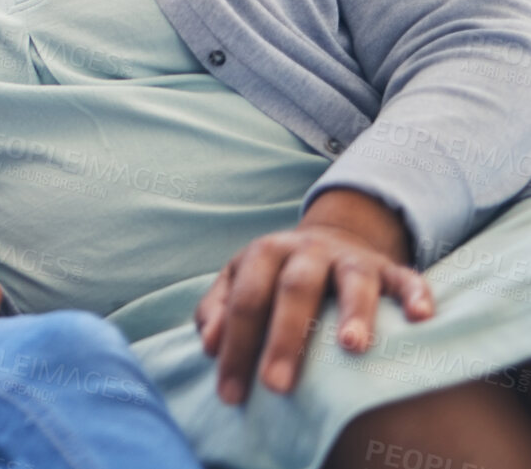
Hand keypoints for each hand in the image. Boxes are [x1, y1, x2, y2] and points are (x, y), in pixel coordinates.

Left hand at [194, 189, 434, 403]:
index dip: (236, 346)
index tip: (231, 394)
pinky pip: (407, 277)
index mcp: (265, 253)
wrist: (326, 239)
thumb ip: (218, 311)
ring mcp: (351, 258)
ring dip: (354, 312)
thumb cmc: (273, 277)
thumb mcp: (239, 282)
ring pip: (353, 280)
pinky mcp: (389, 268)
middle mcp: (308, 250)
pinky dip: (416, 295)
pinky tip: (422, 318)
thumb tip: (209, 345)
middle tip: (277, 386)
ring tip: (353, 348)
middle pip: (294, 288)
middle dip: (286, 338)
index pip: (246, 301)